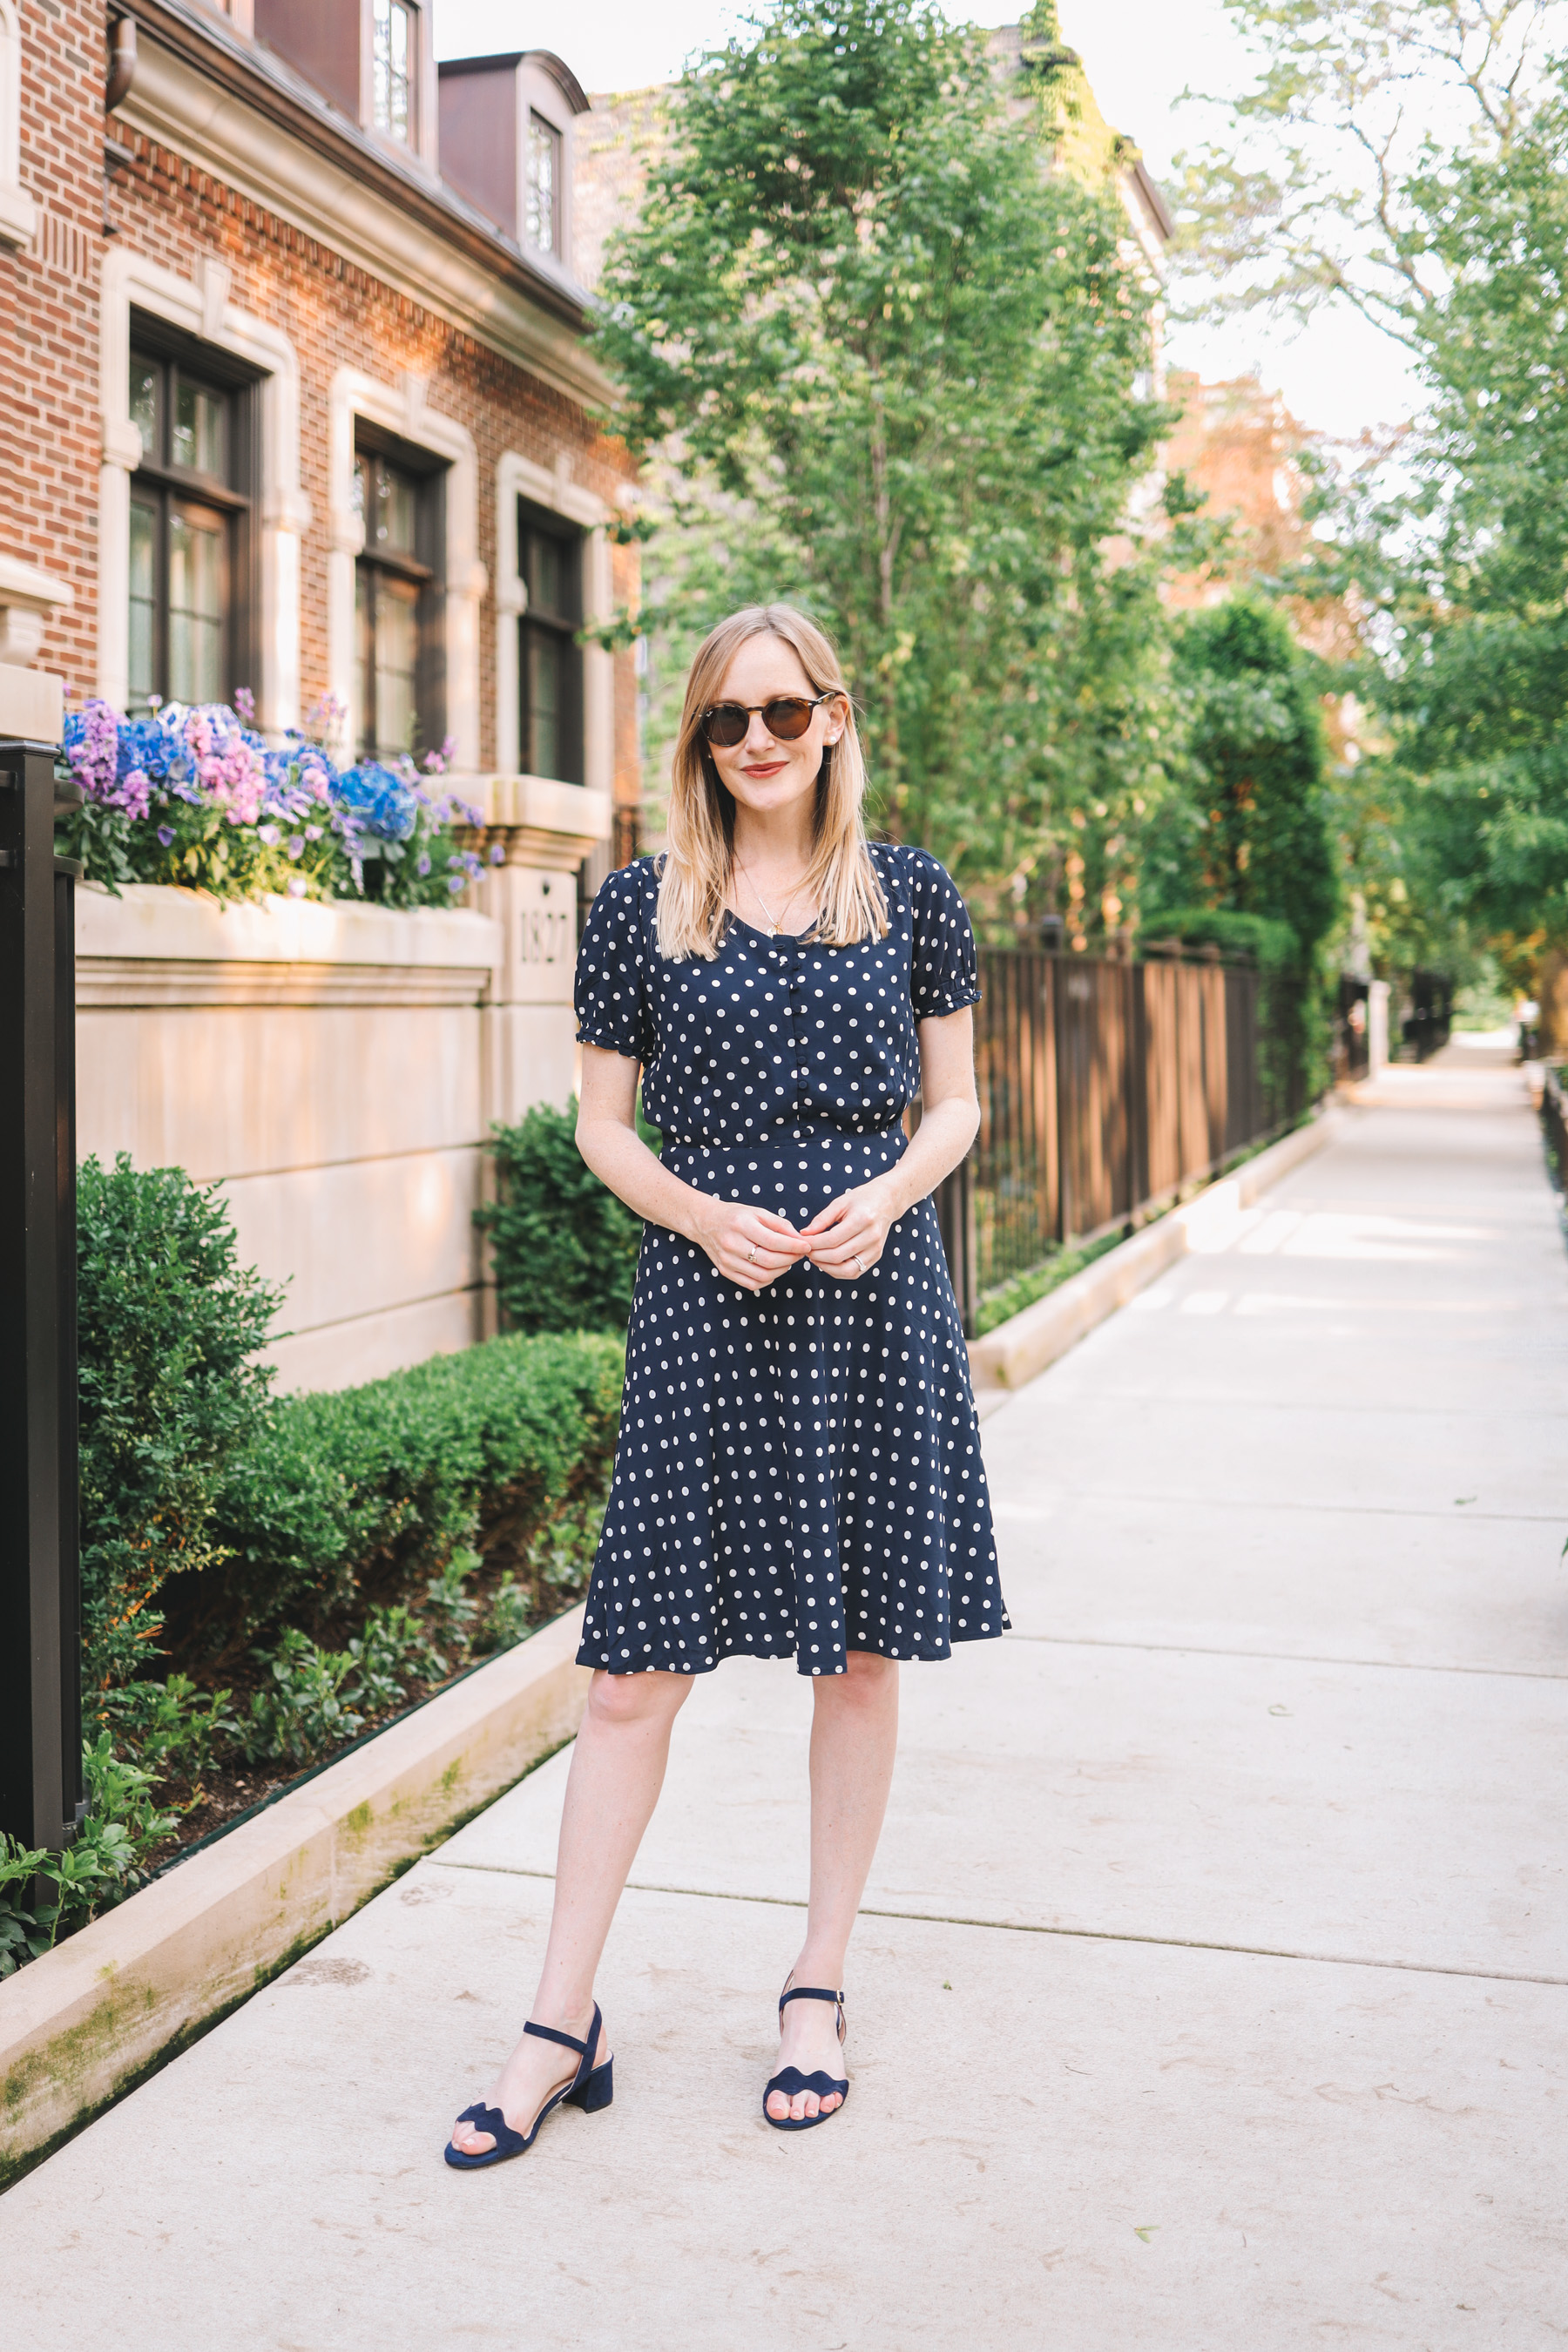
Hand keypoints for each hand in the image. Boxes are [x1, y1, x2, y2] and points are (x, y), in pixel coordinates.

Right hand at [691, 1197, 810, 1291]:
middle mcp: (732, 1244)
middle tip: (799, 1254)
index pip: (773, 1241)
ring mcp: (727, 1260)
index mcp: (741, 1225)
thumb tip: (800, 1239)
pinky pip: (752, 1284)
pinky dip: (768, 1279)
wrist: (705, 1222)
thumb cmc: (735, 1216)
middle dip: (790, 1259)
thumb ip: (780, 1225)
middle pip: (769, 1261)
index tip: (806, 1246)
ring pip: (762, 1275)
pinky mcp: (725, 1271)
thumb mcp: (758, 1212)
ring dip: (781, 1270)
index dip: (793, 1246)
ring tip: (787, 1261)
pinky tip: (773, 1269)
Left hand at [800, 1176, 902, 1279]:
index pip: (832, 1239)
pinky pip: (855, 1272)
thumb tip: (805, 1234)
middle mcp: (871, 1237)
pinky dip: (838, 1271)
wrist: (887, 1201)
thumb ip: (822, 1219)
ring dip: (826, 1267)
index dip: (813, 1243)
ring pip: (847, 1270)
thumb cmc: (862, 1199)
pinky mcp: (876, 1257)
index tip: (802, 1240)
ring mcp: (875, 1249)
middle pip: (837, 1256)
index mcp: (862, 1219)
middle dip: (816, 1255)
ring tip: (815, 1258)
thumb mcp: (840, 1203)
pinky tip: (828, 1263)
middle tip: (805, 1249)